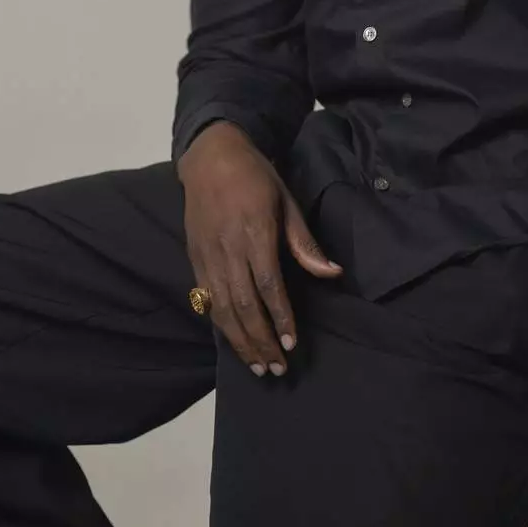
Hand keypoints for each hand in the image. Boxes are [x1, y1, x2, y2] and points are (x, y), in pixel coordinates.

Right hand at [176, 121, 342, 377]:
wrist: (210, 157)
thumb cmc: (256, 177)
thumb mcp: (287, 201)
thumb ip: (304, 242)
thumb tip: (332, 273)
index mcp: (254, 232)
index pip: (268, 284)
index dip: (280, 317)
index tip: (292, 342)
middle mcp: (227, 248)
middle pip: (243, 304)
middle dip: (261, 340)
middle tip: (277, 368)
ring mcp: (207, 255)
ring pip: (222, 308)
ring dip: (240, 341)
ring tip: (257, 366)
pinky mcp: (194, 259)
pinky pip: (206, 299)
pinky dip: (220, 325)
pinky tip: (234, 343)